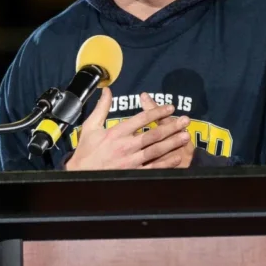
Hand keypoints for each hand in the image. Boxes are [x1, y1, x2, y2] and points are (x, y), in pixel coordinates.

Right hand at [65, 87, 189, 170]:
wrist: (79, 175)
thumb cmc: (86, 151)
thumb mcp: (90, 126)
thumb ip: (101, 108)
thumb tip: (107, 90)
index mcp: (116, 132)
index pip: (141, 119)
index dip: (157, 112)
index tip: (169, 108)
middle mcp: (125, 146)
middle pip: (153, 134)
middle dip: (171, 126)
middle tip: (185, 120)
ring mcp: (130, 161)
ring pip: (156, 150)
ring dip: (172, 143)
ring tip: (185, 136)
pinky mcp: (132, 173)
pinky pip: (152, 167)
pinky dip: (166, 163)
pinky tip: (176, 157)